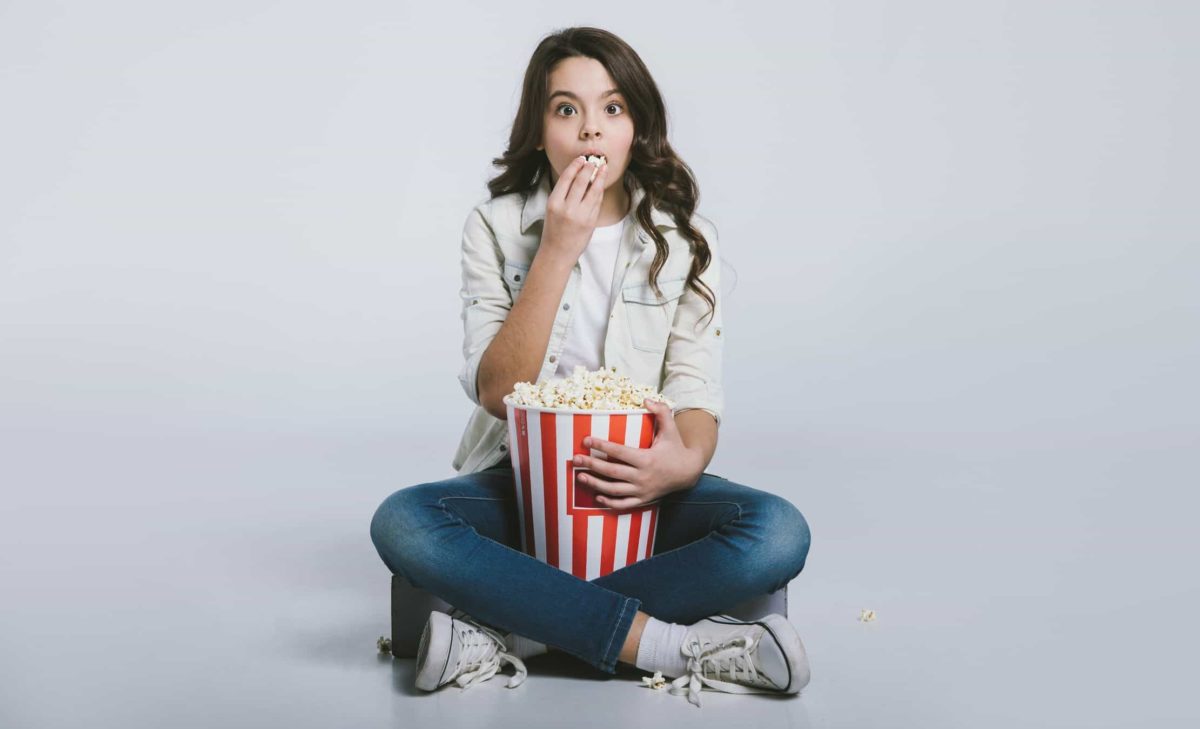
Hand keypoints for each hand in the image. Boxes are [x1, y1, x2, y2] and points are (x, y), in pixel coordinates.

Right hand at [540, 155, 607, 264]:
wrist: (557, 252)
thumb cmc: (554, 229)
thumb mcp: (552, 209)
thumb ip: (563, 193)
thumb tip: (578, 174)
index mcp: (554, 203)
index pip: (566, 178)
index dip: (575, 165)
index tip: (581, 158)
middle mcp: (567, 208)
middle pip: (581, 181)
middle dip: (589, 167)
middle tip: (594, 160)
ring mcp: (580, 215)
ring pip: (593, 190)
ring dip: (599, 176)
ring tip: (603, 167)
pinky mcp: (591, 222)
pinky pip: (597, 202)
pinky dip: (600, 191)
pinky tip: (601, 183)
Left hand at [571, 398, 701, 509]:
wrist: (688, 473)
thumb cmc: (676, 448)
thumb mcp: (671, 429)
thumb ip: (661, 411)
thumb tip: (646, 399)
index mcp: (647, 458)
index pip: (620, 452)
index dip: (602, 446)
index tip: (586, 440)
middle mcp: (643, 476)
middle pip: (612, 472)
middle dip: (592, 465)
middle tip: (575, 459)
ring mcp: (642, 490)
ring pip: (614, 489)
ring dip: (595, 484)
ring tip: (580, 476)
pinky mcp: (643, 499)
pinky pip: (623, 504)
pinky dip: (609, 501)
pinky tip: (597, 495)